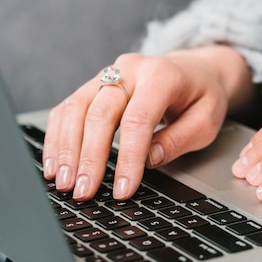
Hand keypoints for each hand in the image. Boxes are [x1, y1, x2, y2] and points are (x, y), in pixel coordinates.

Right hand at [42, 45, 254, 200]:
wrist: (197, 69)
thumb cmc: (203, 96)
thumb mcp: (206, 120)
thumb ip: (179, 139)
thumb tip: (148, 160)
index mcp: (162, 76)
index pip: (137, 120)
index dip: (127, 158)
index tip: (122, 189)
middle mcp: (130, 69)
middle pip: (99, 113)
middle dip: (89, 157)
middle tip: (84, 192)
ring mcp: (109, 73)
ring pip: (76, 108)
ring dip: (66, 149)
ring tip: (64, 183)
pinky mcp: (94, 83)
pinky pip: (68, 108)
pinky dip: (58, 137)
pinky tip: (55, 163)